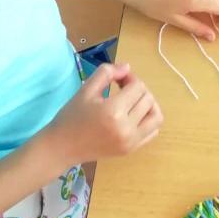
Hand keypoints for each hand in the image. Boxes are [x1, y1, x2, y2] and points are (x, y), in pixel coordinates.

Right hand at [41, 63, 162, 166]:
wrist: (62, 147)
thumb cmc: (71, 117)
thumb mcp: (86, 89)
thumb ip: (107, 73)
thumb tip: (127, 67)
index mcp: (113, 111)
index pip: (137, 87)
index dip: (130, 78)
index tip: (118, 79)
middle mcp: (126, 128)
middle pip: (148, 99)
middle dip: (138, 89)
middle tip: (123, 88)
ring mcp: (131, 141)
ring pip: (156, 116)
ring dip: (149, 104)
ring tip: (134, 101)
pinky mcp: (131, 149)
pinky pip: (153, 131)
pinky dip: (149, 120)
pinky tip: (135, 115)